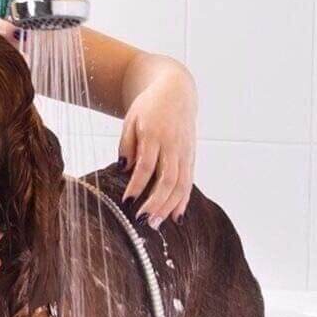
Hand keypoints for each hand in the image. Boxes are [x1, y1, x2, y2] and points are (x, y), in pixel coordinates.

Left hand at [119, 69, 196, 229]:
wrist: (176, 91)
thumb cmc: (149, 107)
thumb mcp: (131, 120)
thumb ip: (127, 145)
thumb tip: (124, 170)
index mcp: (154, 133)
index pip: (147, 165)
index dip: (138, 185)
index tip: (127, 202)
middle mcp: (173, 144)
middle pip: (167, 179)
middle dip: (156, 202)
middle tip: (143, 221)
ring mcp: (185, 151)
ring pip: (181, 183)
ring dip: (169, 206)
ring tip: (156, 224)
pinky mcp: (191, 156)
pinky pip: (188, 182)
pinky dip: (183, 200)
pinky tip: (175, 216)